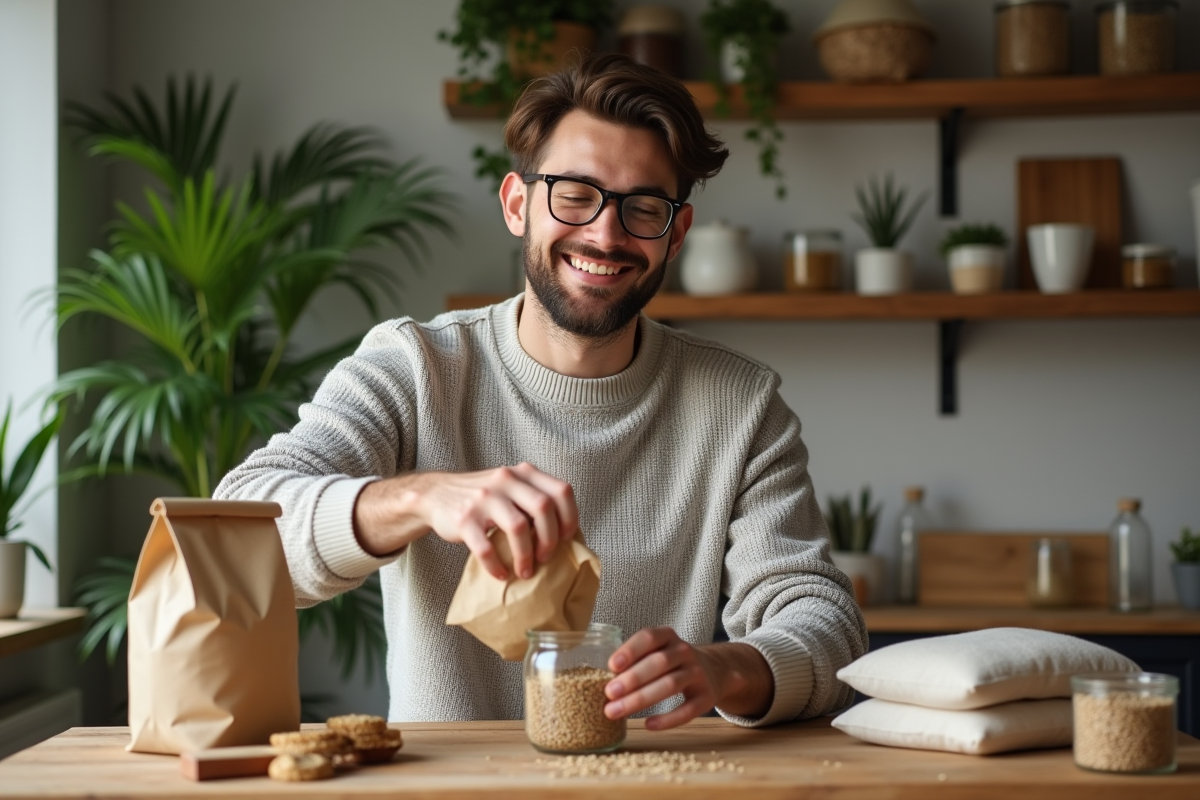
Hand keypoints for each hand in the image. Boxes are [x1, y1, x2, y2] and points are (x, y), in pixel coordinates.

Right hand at [353, 463, 577, 579]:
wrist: (436, 494)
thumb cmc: (482, 497)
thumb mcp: (510, 486)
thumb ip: (533, 499)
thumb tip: (564, 533)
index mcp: (523, 473)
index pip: (561, 491)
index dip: (570, 517)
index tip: (566, 538)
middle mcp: (506, 480)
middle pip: (543, 508)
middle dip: (550, 539)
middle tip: (546, 558)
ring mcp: (485, 498)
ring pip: (518, 528)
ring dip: (526, 556)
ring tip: (525, 571)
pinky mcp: (465, 519)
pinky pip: (486, 547)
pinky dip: (496, 566)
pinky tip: (500, 574)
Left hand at [603, 630, 773, 729]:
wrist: (714, 670)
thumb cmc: (672, 663)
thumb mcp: (658, 651)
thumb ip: (636, 661)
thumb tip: (604, 680)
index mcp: (668, 637)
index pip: (649, 637)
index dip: (630, 650)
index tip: (611, 666)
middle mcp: (685, 651)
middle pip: (658, 663)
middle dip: (632, 678)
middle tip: (609, 693)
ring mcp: (698, 673)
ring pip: (670, 685)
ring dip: (641, 698)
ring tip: (616, 711)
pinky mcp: (706, 697)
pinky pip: (687, 710)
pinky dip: (667, 719)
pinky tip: (648, 725)